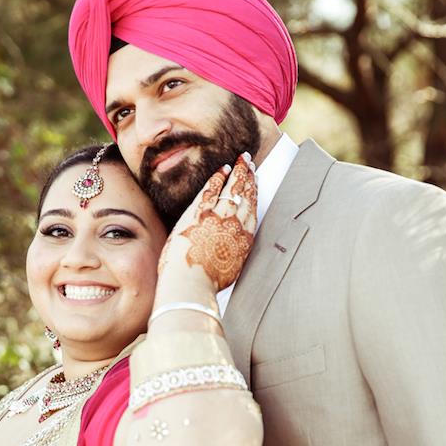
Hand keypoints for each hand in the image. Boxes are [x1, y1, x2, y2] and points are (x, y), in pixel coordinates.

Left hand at [162, 153, 256, 290]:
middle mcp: (235, 227)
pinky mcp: (199, 214)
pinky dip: (219, 178)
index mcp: (243, 241)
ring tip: (242, 160)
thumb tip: (228, 252)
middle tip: (251, 163)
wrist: (190, 285)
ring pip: (233, 190)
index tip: (255, 183)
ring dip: (238, 173)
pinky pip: (212, 190)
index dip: (254, 195)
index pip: (252, 211)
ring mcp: (218, 218)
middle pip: (245, 197)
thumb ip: (231, 256)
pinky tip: (223, 169)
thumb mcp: (227, 271)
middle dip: (249, 178)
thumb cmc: (204, 284)